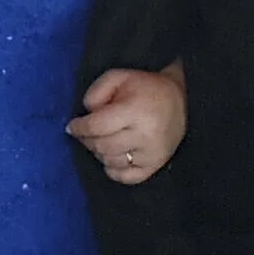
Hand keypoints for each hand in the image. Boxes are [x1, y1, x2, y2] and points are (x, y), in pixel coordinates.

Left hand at [68, 63, 187, 182]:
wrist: (182, 99)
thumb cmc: (145, 88)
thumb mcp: (118, 77)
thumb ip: (96, 92)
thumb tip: (85, 115)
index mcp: (135, 111)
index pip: (96, 127)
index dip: (79, 128)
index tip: (72, 126)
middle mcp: (145, 135)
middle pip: (101, 146)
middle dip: (87, 140)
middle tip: (85, 133)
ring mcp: (152, 154)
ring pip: (110, 162)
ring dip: (99, 153)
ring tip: (102, 140)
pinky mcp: (156, 165)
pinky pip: (125, 177)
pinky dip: (113, 169)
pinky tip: (112, 157)